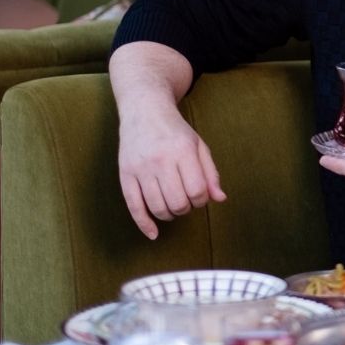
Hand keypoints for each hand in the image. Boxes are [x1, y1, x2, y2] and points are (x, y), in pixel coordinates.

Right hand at [118, 110, 226, 238]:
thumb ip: (211, 173)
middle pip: (178, 202)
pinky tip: (153, 233)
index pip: (197, 190)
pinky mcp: (125, 174)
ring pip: (157, 207)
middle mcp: (160, 160)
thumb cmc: (176, 131)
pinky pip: (133, 206)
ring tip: (174, 206)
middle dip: (187, 208)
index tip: (200, 195)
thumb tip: (220, 199)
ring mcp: (140, 168)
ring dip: (170, 214)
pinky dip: (144, 224)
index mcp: (182, 151)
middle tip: (187, 200)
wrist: (144, 111)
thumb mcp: (199, 146)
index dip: (202, 200)